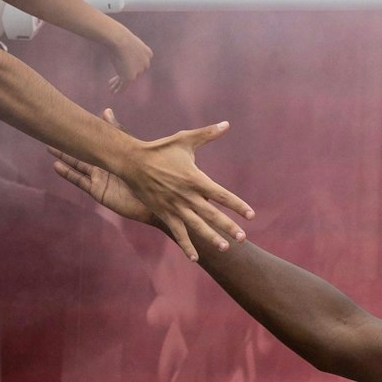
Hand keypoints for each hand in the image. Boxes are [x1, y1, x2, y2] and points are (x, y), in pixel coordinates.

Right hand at [50, 109, 160, 224]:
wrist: (154, 201)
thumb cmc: (147, 175)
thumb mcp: (130, 150)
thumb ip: (118, 132)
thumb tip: (105, 110)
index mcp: (112, 154)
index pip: (93, 142)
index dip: (81, 134)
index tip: (67, 123)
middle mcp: (104, 165)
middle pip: (82, 153)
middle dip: (68, 144)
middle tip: (52, 133)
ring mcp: (100, 178)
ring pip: (78, 165)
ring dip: (65, 157)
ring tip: (50, 148)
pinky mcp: (97, 190)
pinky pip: (79, 180)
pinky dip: (68, 173)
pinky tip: (56, 165)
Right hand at [91, 109, 252, 258]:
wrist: (131, 162)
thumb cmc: (160, 149)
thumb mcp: (184, 140)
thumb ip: (207, 134)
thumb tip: (226, 124)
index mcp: (195, 179)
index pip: (222, 195)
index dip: (237, 205)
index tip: (251, 215)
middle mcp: (187, 195)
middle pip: (212, 214)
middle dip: (228, 227)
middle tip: (243, 238)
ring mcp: (175, 206)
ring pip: (196, 226)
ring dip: (211, 238)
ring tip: (225, 248)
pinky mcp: (164, 213)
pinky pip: (177, 232)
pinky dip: (186, 245)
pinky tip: (195, 258)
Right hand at [107, 31, 153, 93]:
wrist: (119, 39)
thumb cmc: (120, 37)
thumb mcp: (128, 41)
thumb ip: (128, 48)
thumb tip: (122, 51)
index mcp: (148, 54)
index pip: (140, 63)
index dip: (131, 67)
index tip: (123, 69)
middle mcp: (146, 64)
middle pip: (135, 72)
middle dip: (124, 75)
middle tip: (115, 79)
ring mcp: (138, 71)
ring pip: (127, 80)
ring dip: (118, 84)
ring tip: (111, 87)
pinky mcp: (130, 77)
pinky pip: (123, 86)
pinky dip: (118, 89)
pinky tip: (113, 92)